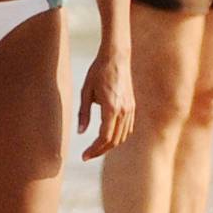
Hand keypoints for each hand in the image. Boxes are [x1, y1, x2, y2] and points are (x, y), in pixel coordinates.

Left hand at [76, 45, 133, 161]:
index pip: (104, 137)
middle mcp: (123, 111)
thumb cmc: (98, 72)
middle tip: (87, 155)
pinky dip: (118, 136)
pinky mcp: (132, 106)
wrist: (116, 57)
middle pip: (114, 141)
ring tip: (96, 148)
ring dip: (109, 145)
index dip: (94, 149)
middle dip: (100, 151)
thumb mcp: (85, 91)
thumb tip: (80, 133)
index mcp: (111, 108)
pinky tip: (108, 137)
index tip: (84, 156)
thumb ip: (83, 113)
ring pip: (122, 136)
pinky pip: (127, 128)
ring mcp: (130, 109)